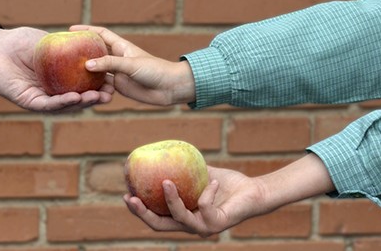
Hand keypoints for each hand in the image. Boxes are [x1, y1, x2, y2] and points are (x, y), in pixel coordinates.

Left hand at [0, 27, 113, 112]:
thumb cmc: (19, 42)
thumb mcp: (50, 42)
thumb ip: (68, 47)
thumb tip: (93, 48)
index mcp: (59, 79)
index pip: (83, 85)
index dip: (99, 85)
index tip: (113, 81)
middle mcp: (51, 91)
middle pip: (77, 99)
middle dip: (95, 98)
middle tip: (110, 95)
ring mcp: (40, 98)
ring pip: (64, 105)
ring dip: (82, 103)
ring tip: (97, 97)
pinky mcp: (27, 101)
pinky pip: (47, 105)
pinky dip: (62, 103)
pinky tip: (75, 97)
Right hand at [70, 25, 195, 105]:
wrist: (169, 88)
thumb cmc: (154, 70)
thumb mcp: (130, 64)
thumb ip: (109, 64)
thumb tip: (87, 65)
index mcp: (121, 46)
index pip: (101, 34)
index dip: (86, 30)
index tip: (70, 29)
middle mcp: (117, 58)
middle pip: (95, 52)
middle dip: (81, 51)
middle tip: (64, 52)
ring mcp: (117, 72)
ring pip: (97, 70)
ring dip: (85, 71)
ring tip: (67, 71)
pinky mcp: (119, 86)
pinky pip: (102, 84)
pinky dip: (92, 85)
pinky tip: (81, 87)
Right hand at [123, 166, 272, 237]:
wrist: (254, 192)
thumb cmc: (228, 184)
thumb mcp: (200, 173)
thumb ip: (182, 168)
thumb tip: (158, 152)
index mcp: (183, 217)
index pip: (155, 217)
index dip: (138, 209)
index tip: (126, 192)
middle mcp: (190, 226)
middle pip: (159, 226)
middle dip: (142, 213)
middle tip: (130, 197)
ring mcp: (203, 227)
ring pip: (179, 219)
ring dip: (170, 201)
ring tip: (166, 181)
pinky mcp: (217, 224)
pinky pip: (204, 206)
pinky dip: (207, 191)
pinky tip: (213, 181)